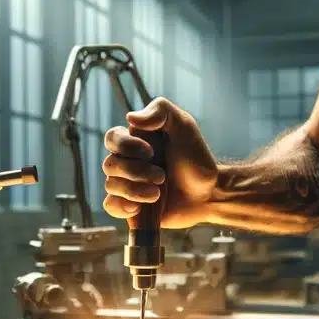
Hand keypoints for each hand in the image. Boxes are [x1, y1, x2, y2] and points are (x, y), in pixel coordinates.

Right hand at [102, 98, 217, 228]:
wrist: (208, 193)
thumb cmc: (195, 158)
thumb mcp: (184, 126)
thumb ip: (161, 111)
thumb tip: (130, 117)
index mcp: (135, 141)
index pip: (112, 138)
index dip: (125, 145)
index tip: (151, 152)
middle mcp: (127, 162)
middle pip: (110, 165)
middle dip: (136, 172)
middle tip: (162, 176)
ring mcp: (127, 185)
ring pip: (111, 186)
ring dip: (134, 191)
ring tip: (158, 193)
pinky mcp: (130, 207)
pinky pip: (111, 206)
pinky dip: (122, 206)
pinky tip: (138, 208)